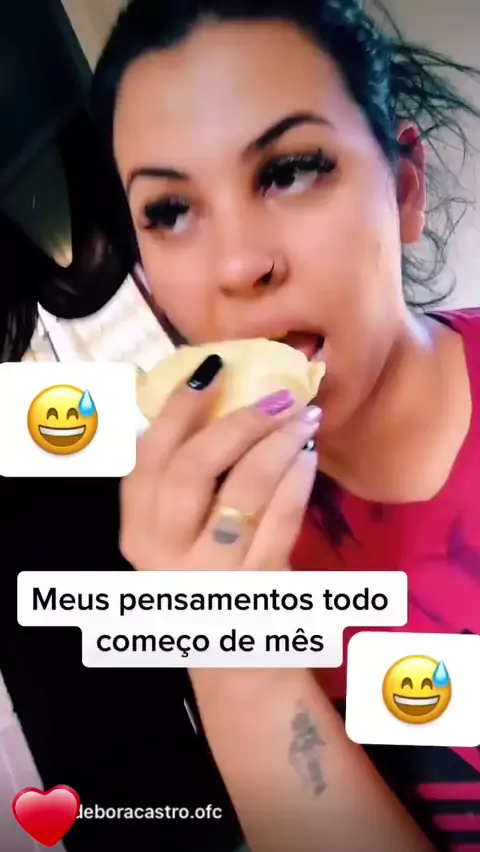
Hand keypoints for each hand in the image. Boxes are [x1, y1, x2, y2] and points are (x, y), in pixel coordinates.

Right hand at [121, 354, 319, 570]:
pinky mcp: (258, 586)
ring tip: (304, 417)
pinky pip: (281, 519)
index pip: (148, 457)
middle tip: (278, 396)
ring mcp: (211, 572)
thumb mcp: (175, 532)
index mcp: (137, 528)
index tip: (213, 368)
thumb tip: (219, 393)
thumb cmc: (204, 574)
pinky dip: (298, 479)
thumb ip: (182, 478)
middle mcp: (162, 552)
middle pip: (193, 468)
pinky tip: (308, 457)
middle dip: (238, 423)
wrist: (231, 655)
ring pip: (244, 490)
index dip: (178, 408)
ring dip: (278, 443)